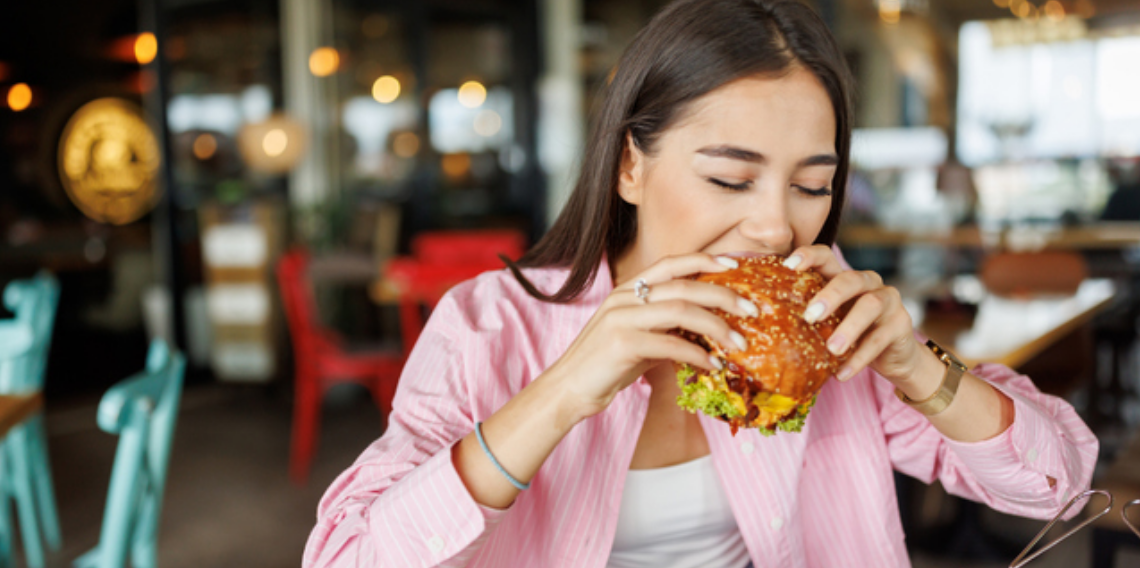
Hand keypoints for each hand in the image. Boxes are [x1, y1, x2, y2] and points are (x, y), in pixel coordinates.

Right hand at [545, 253, 759, 420]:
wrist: (568, 389)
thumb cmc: (606, 366)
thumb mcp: (640, 338)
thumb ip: (667, 328)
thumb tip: (707, 333)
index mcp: (628, 290)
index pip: (671, 263)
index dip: (705, 259)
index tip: (736, 264)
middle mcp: (624, 298)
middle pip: (684, 285)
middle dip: (724, 295)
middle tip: (753, 309)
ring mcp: (621, 318)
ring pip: (681, 311)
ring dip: (718, 327)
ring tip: (740, 344)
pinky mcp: (622, 344)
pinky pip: (671, 344)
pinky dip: (698, 355)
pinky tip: (713, 365)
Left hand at [783, 245, 923, 384]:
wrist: (893, 357)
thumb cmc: (850, 334)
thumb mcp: (828, 322)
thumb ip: (806, 316)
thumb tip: (758, 322)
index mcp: (844, 277)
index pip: (827, 256)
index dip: (808, 256)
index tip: (788, 265)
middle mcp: (869, 283)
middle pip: (850, 279)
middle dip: (829, 295)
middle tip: (810, 316)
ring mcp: (888, 301)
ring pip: (870, 305)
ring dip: (848, 328)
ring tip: (831, 349)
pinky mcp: (901, 325)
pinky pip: (879, 340)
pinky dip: (859, 358)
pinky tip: (842, 374)